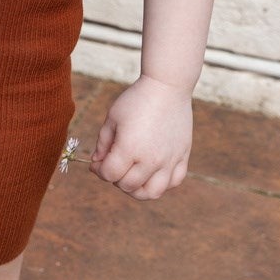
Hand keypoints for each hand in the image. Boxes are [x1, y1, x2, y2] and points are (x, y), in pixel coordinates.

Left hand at [87, 79, 192, 199]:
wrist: (167, 86)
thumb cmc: (136, 99)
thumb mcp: (112, 118)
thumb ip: (103, 143)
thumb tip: (97, 162)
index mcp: (129, 149)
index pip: (109, 175)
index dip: (98, 171)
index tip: (97, 163)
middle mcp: (150, 159)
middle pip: (128, 186)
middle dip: (115, 179)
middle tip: (114, 165)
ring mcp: (169, 160)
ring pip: (152, 192)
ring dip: (138, 189)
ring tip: (132, 176)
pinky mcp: (183, 156)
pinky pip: (174, 182)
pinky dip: (162, 184)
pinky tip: (152, 172)